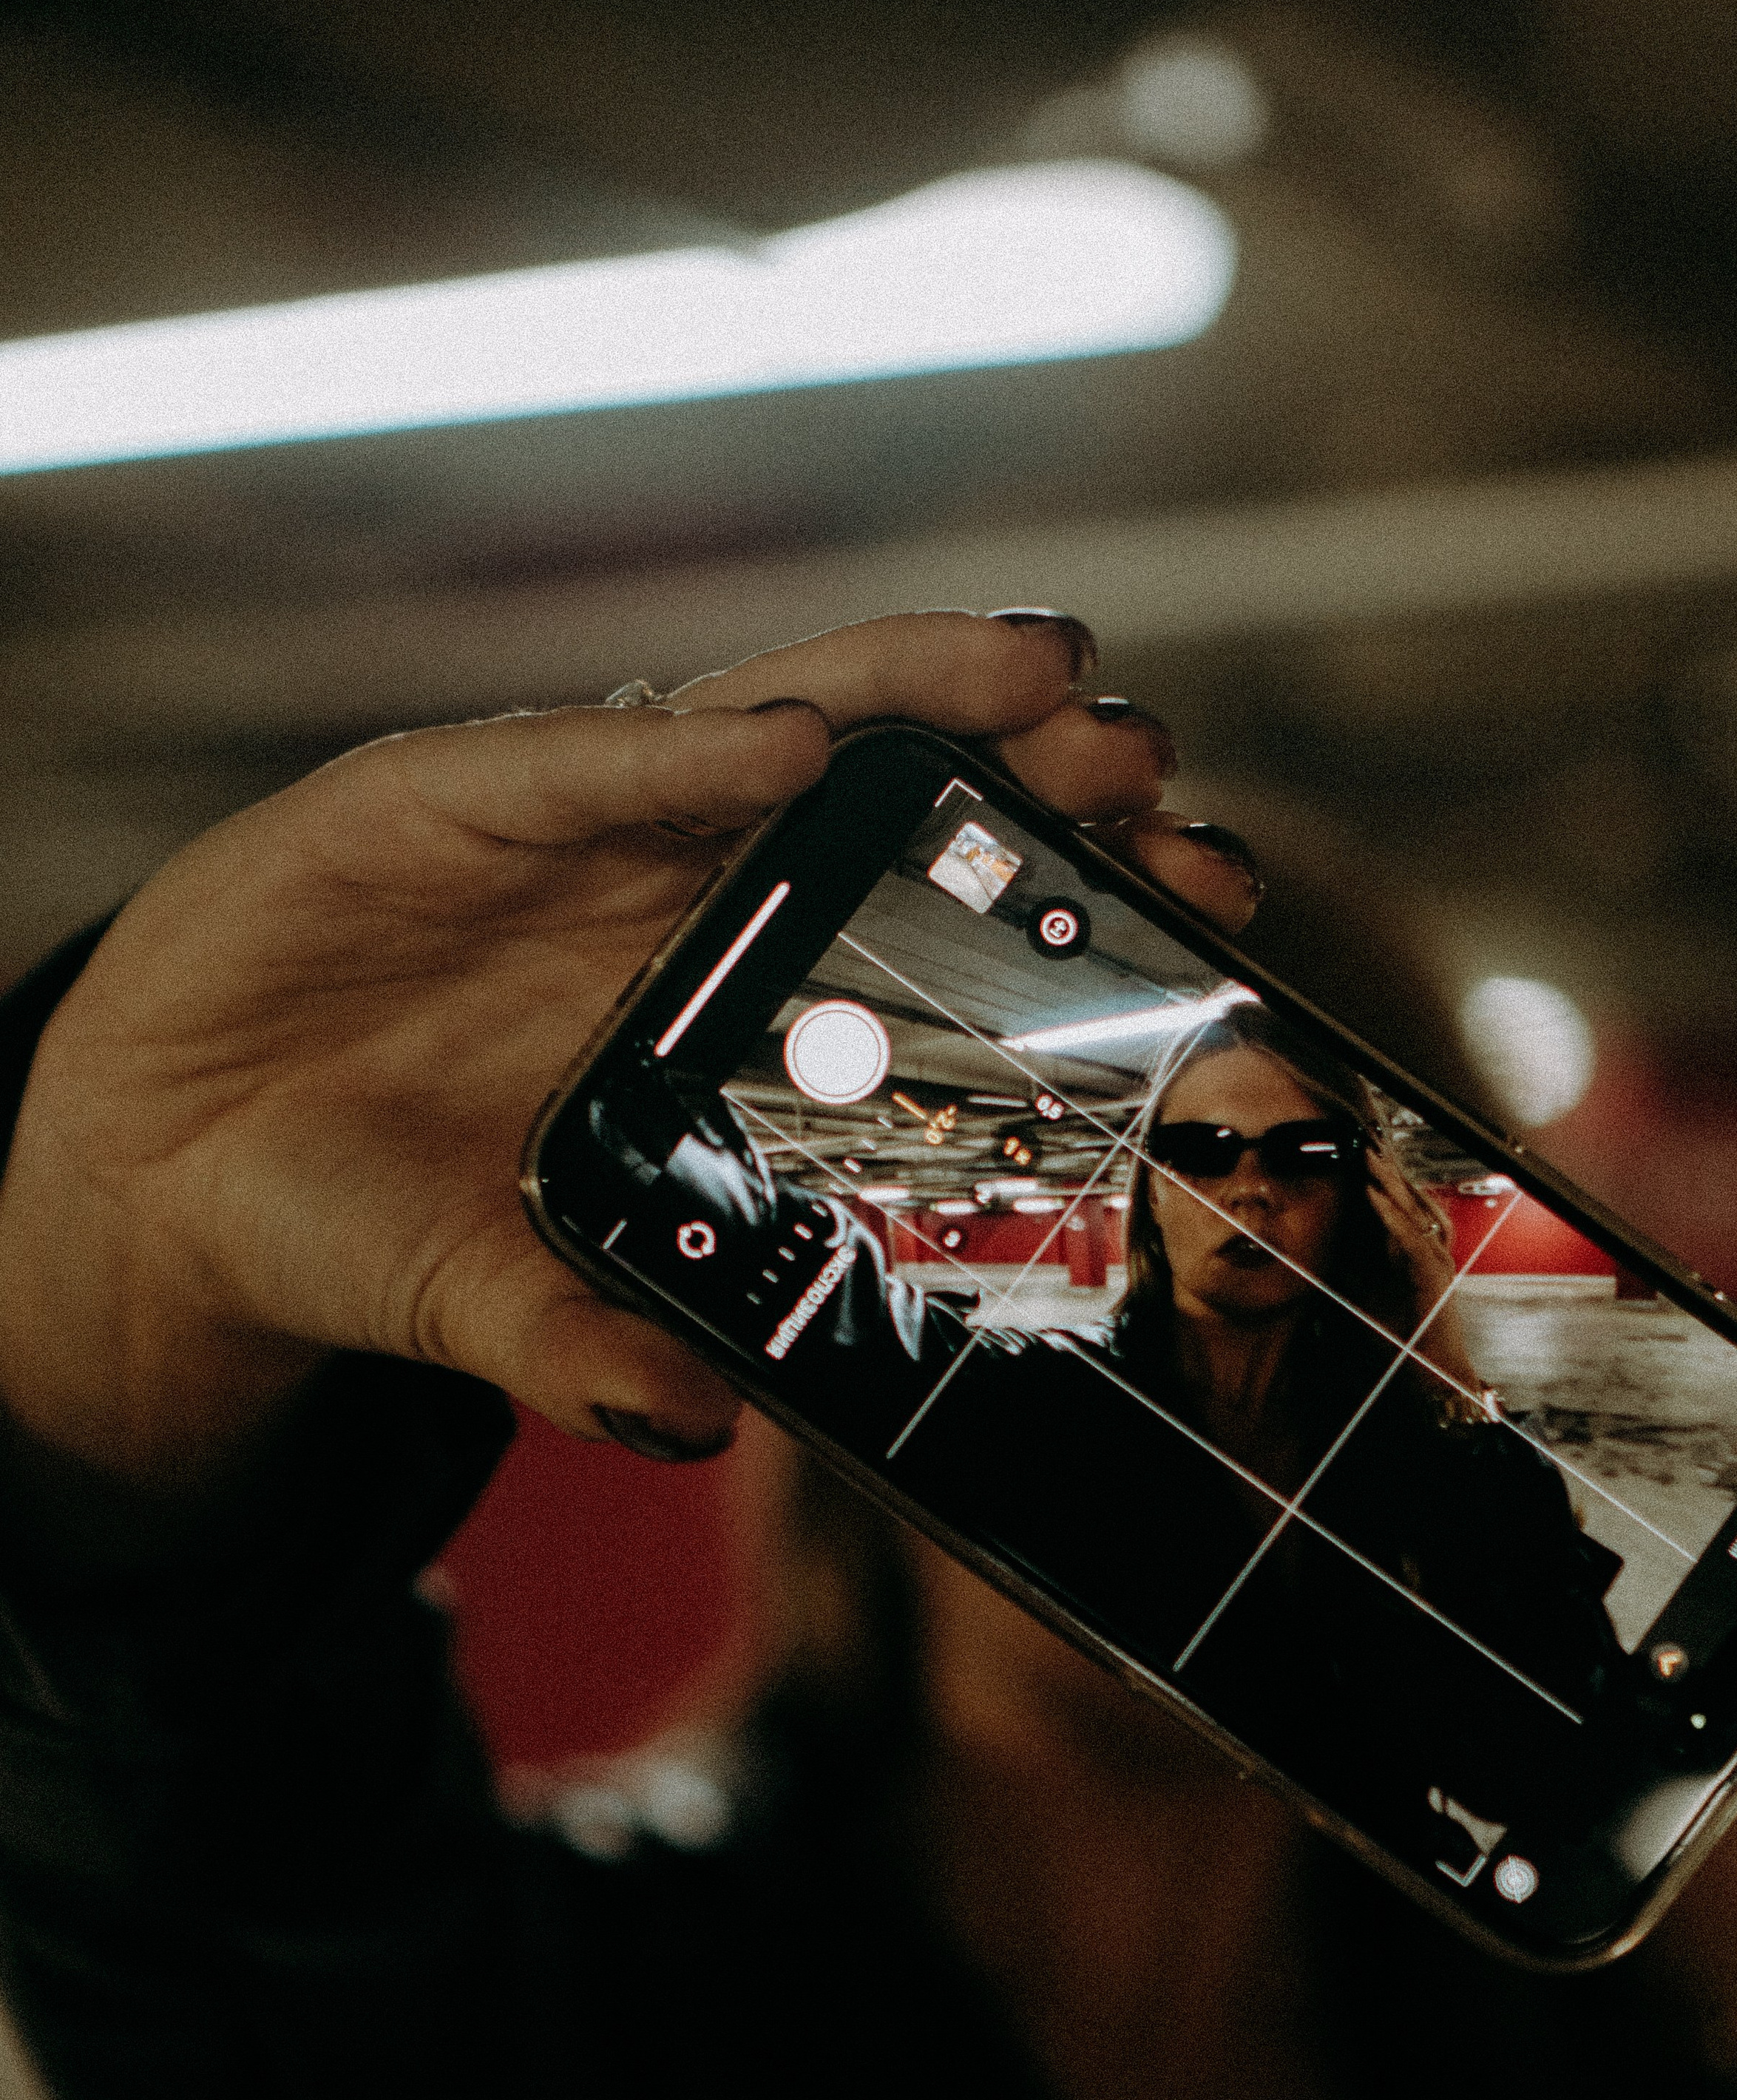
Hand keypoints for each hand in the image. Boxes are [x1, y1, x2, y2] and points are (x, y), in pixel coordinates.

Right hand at [0, 611, 1257, 1560]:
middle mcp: (660, 883)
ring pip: (753, 720)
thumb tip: (702, 1428)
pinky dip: (663, 750)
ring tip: (1034, 672)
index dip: (1048, 889)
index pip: (912, 914)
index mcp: (712, 988)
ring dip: (897, 687)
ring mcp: (552, 828)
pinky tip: (777, 742)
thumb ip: (586, 1347)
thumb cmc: (368, 1213)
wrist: (175, 1157)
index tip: (1198, 888)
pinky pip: (557, 764)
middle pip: (874, 790)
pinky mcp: (423, 796)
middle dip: (1017, 759)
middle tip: (1143, 754)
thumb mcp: (487, 1299)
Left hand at [1364, 1142, 1480, 1393]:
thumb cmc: (1399, 1336)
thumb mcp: (1362, 1294)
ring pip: (1413, 1210)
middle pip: (1408, 1198)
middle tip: (1365, 1139)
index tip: (1358, 1151)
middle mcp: (1428, 1248)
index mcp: (1413, 1249)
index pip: (1397, 1204)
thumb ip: (1349, 1267)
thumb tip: (1322, 1244)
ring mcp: (1435, 1258)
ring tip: (1368, 1156)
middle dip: (1386, 1168)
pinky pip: (1411, 1237)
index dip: (1379, 1177)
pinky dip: (1392, 1215)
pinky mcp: (1434, 1273)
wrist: (1430, 1372)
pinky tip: (1374, 1196)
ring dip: (1389, 1182)